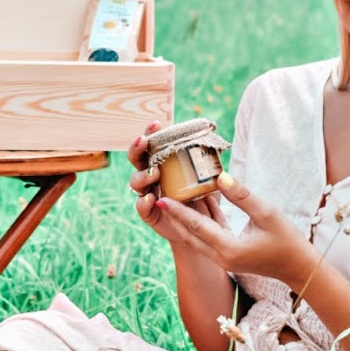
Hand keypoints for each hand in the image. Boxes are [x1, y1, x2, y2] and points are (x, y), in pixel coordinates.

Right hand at [128, 123, 224, 240]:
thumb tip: (214, 136)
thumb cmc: (202, 195)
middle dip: (137, 148)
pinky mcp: (150, 214)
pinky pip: (141, 207)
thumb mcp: (208, 174)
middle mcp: (151, 176)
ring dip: (143, 175)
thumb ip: (208, 157)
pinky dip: (144, 202)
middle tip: (144, 141)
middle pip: (136, 159)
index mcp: (162, 163)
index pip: (152, 144)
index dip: (151, 133)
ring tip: (155, 173)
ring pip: (135, 182)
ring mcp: (148, 194)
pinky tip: (151, 198)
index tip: (157, 123)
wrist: (202, 227)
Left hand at [153, 172, 314, 287]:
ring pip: (196, 237)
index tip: (161, 198)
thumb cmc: (287, 240)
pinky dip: (201, 222)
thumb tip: (220, 176)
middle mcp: (221, 257)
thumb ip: (242, 196)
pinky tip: (199, 202)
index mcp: (229, 249)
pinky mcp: (227, 256)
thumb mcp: (267, 214)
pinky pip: (208, 237)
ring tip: (172, 198)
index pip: (197, 227)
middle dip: (174, 216)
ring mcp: (223, 259)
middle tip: (158, 195)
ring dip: (185, 219)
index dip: (178, 212)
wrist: (298, 267)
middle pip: (190, 234)